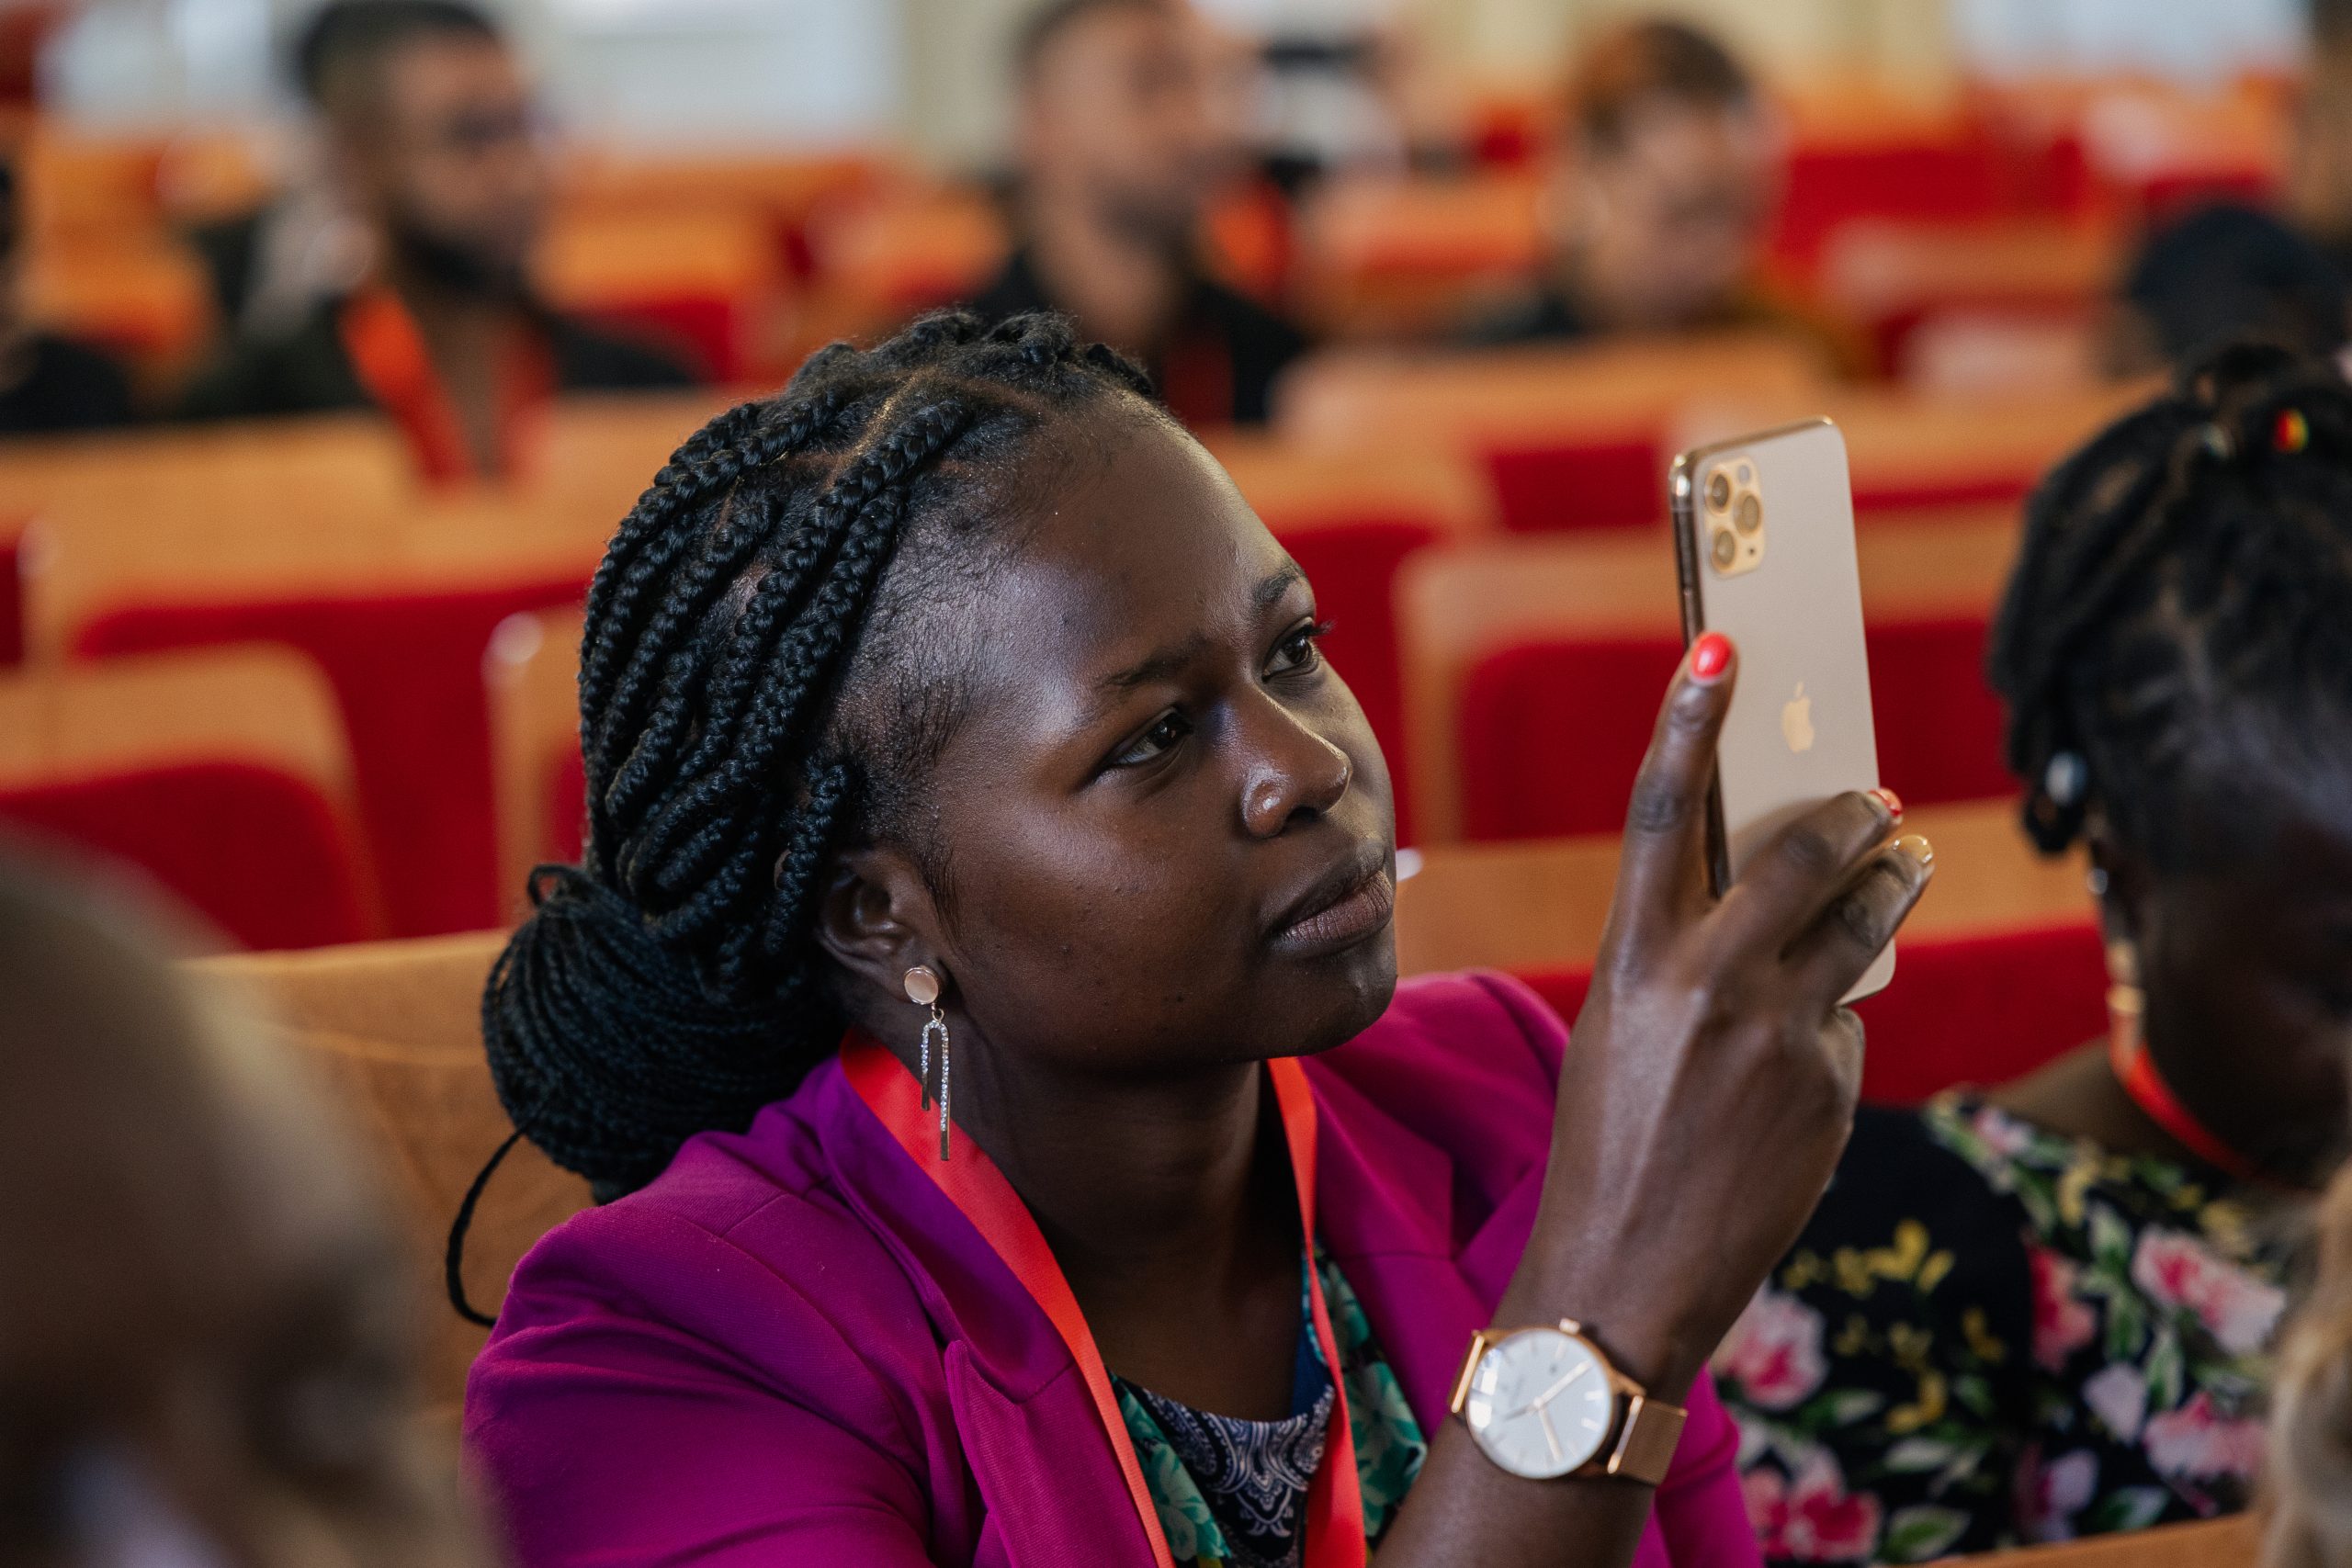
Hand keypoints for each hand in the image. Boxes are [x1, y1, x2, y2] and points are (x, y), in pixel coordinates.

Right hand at [1499, 634, 1931, 1398]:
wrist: (1626, 1274)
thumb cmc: (1608, 1144)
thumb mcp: (1622, 1031)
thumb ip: (1686, 960)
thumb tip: (1780, 912)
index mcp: (1631, 961)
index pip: (1665, 814)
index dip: (1691, 721)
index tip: (1719, 646)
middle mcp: (1708, 984)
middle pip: (1802, 853)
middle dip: (1851, 813)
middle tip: (1876, 797)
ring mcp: (1778, 1035)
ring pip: (1862, 926)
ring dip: (1890, 882)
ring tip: (1904, 861)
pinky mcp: (1831, 1086)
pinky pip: (1847, 1024)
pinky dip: (1833, 1027)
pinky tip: (1802, 1069)